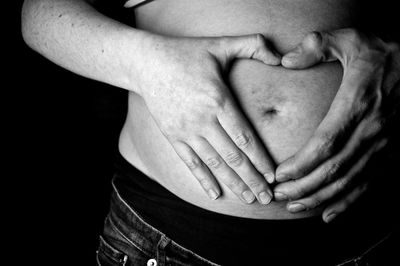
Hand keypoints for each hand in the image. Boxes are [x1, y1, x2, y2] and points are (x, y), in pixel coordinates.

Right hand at [135, 33, 280, 203]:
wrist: (146, 63)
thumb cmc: (186, 54)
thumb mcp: (220, 44)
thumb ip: (252, 45)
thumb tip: (280, 55)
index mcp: (219, 101)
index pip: (245, 138)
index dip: (261, 160)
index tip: (273, 176)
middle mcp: (203, 121)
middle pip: (233, 157)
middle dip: (253, 180)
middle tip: (268, 198)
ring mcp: (186, 131)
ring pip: (214, 164)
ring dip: (233, 184)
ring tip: (249, 200)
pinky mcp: (172, 136)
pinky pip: (190, 163)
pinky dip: (203, 180)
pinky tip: (215, 195)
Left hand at [273, 29, 399, 220]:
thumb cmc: (384, 52)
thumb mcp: (351, 39)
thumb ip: (316, 46)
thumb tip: (284, 60)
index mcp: (357, 104)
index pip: (324, 144)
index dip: (300, 164)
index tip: (278, 175)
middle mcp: (372, 130)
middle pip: (333, 170)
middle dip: (303, 187)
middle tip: (279, 196)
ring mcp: (385, 144)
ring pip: (350, 182)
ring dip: (321, 198)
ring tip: (295, 207)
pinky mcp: (393, 151)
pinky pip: (369, 183)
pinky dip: (349, 202)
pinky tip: (329, 214)